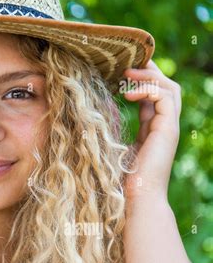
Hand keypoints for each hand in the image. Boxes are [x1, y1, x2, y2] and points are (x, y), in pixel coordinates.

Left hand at [121, 60, 181, 202]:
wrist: (137, 199)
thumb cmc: (121, 179)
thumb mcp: (114, 148)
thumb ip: (113, 132)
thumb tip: (92, 119)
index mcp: (153, 129)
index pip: (153, 96)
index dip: (140, 81)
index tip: (120, 72)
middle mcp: (165, 126)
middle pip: (165, 87)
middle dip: (147, 72)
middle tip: (126, 63)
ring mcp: (169, 127)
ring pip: (169, 88)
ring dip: (148, 76)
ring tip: (126, 73)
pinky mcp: (168, 130)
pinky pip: (165, 97)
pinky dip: (148, 89)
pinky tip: (129, 93)